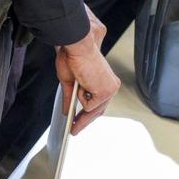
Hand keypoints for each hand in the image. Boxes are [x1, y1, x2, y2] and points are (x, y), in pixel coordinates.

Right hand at [55, 5, 120, 133]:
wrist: (77, 47)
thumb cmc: (73, 57)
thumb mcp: (69, 82)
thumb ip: (70, 99)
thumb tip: (67, 113)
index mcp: (105, 81)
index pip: (99, 104)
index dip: (88, 116)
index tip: (79, 124)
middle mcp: (111, 86)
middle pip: (98, 111)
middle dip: (84, 121)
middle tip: (73, 131)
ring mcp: (110, 90)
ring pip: (92, 110)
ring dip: (79, 100)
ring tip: (74, 87)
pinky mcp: (105, 92)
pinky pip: (88, 106)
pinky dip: (80, 96)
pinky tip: (80, 82)